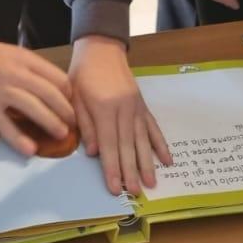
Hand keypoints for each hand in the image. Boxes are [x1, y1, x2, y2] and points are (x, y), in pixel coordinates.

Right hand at [0, 36, 76, 158]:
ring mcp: (2, 91)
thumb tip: (49, 85)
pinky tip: (30, 150)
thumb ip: (29, 67)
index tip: (72, 104)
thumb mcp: (11, 52)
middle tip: (73, 124)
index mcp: (25, 59)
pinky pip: (6, 126)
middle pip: (51, 95)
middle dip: (66, 112)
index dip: (69, 94)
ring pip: (34, 109)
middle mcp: (17, 74)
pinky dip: (19, 140)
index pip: (57, 78)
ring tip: (61, 135)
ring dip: (51, 124)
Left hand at [69, 35, 171, 196]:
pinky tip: (167, 160)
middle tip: (136, 193)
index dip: (112, 168)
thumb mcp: (74, 97)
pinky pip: (153, 127)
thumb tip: (92, 153)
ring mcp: (136, 107)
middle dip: (131, 172)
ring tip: (152, 183)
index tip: (116, 188)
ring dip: (148, 163)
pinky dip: (161, 144)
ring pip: (143, 140)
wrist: (101, 49)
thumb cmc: (83, 74)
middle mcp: (124, 109)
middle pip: (128, 146)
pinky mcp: (143, 105)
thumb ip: (85, 124)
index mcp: (104, 108)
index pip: (108, 144)